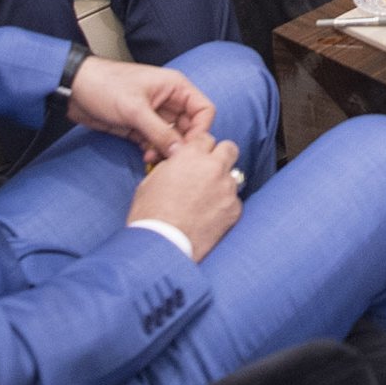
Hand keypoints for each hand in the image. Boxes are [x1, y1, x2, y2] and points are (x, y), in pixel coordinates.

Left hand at [67, 57, 215, 163]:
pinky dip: (153, 151)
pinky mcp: (140, 126)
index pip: (203, 110)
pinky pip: (156, 142)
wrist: (74, 89)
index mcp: (175, 87)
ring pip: (172, 137)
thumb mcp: (135, 110)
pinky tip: (144, 156)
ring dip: (166, 150)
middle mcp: (169, 100)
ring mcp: (155, 114)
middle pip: (189, 127)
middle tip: (171, 160)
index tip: (189, 149)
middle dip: (181, 144)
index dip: (200, 130)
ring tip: (152, 158)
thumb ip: (160, 132)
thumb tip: (180, 152)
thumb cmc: (105, 85)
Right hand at [128, 134, 243, 260]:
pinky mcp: (234, 209)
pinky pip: (235, 201)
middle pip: (229, 148)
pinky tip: (211, 217)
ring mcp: (226, 188)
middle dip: (220, 156)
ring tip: (207, 200)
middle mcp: (213, 167)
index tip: (197, 158)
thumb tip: (179, 161)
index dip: (200, 148)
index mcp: (191, 155)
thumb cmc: (150, 214)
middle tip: (209, 171)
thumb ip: (172, 164)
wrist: (161, 246)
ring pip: (233, 176)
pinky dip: (225, 206)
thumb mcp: (152, 180)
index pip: (206, 138)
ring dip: (223, 183)